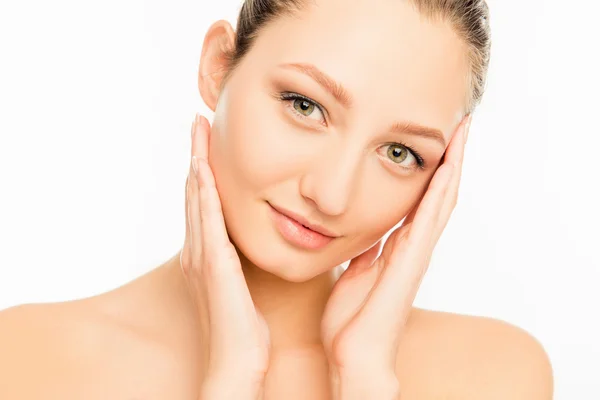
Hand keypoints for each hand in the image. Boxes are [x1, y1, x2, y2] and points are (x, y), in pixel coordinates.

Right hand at [180, 113, 270, 398]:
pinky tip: (202, 168)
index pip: (204, 201)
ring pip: (196, 198)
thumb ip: (244, 259)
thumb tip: (255, 240)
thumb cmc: (245, 326)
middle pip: (194, 191)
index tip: (209, 141)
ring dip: (196, 161)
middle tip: (198, 121)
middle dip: (195, 154)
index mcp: (208, 252)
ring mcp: (202, 255)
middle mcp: (198, 249)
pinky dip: (202, 193)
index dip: (204, 169)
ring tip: (198, 130)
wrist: (238, 358)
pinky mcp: (212, 264)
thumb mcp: (244, 283)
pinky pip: (206, 221)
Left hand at [321, 115, 471, 397]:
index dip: (430, 170)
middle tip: (460, 125)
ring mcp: (416, 252)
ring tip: (463, 131)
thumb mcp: (353, 274)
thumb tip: (365, 235)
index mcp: (396, 246)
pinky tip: (449, 164)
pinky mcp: (412, 260)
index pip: (419, 199)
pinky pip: (430, 216)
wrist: (354, 353)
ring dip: (454, 165)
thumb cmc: (352, 320)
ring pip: (442, 199)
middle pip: (438, 193)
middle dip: (450, 159)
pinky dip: (442, 189)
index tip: (435, 140)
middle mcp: (413, 245)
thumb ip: (364, 253)